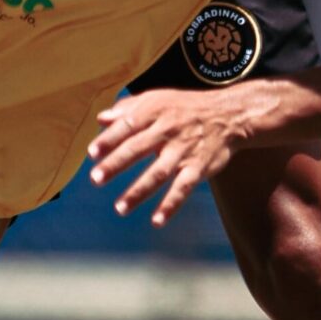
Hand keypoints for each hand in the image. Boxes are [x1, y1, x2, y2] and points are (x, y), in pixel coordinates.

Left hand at [86, 87, 254, 226]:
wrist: (229, 114)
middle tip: (96, 179)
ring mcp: (183, 151)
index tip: (92, 153)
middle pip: (138, 149)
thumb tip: (101, 119)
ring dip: (138, 191)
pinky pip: (183, 188)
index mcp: (154, 112)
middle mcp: (167, 131)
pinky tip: (157, 220)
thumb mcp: (157, 99)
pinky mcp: (198, 167)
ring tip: (120, 208)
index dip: (109, 140)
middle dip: (116, 164)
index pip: (127, 126)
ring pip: (158, 173)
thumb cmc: (186, 107)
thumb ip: (128, 108)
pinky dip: (171, 205)